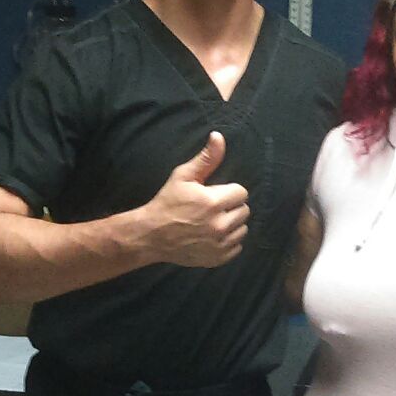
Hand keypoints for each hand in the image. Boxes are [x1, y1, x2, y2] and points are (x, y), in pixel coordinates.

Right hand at [142, 132, 249, 267]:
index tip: (215, 194)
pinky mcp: (218, 258)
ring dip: (232, 224)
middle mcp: (220, 225)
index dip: (229, 191)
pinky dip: (228, 242)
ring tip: (213, 221)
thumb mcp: (183, 176)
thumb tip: (218, 137)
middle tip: (213, 208)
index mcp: (214, 202)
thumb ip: (206, 158)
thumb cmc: (167, 202)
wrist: (151, 235)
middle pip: (244, 211)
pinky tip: (212, 236)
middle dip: (231, 207)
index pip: (241, 192)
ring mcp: (219, 244)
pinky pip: (237, 247)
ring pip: (242, 229)